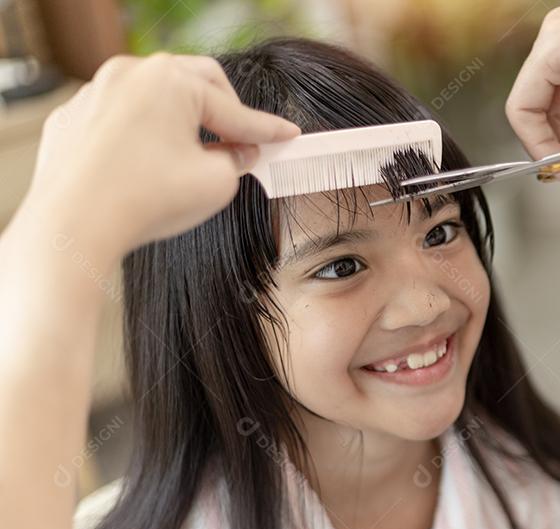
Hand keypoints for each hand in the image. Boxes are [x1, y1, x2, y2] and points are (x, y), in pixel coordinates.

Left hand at [22, 52, 298, 261]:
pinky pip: (121, 118)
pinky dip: (143, 134)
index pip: (235, 109)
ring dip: (181, 120)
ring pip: (155, 96)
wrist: (73, 225)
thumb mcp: (216, 184)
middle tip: (241, 141)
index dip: (267, 129)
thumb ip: (238, 160)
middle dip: (223, 111)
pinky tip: (148, 167)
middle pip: (195, 82)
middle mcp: (131, 73)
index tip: (288, 136)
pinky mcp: (74, 117)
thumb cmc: (145, 200)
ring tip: (192, 156)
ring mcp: (96, 92)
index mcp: (172, 81)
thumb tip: (240, 153)